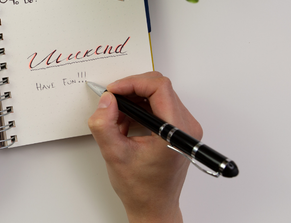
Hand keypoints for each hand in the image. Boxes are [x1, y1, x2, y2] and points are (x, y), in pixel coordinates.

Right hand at [87, 72, 201, 222]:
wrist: (154, 206)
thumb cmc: (141, 188)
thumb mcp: (114, 154)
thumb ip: (105, 124)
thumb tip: (106, 101)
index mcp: (175, 130)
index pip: (158, 87)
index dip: (132, 83)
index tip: (113, 92)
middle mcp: (185, 126)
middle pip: (158, 87)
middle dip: (130, 91)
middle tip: (111, 102)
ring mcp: (183, 127)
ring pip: (157, 95)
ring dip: (133, 102)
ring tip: (117, 119)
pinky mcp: (177, 130)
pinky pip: (158, 106)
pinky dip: (139, 109)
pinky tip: (125, 125)